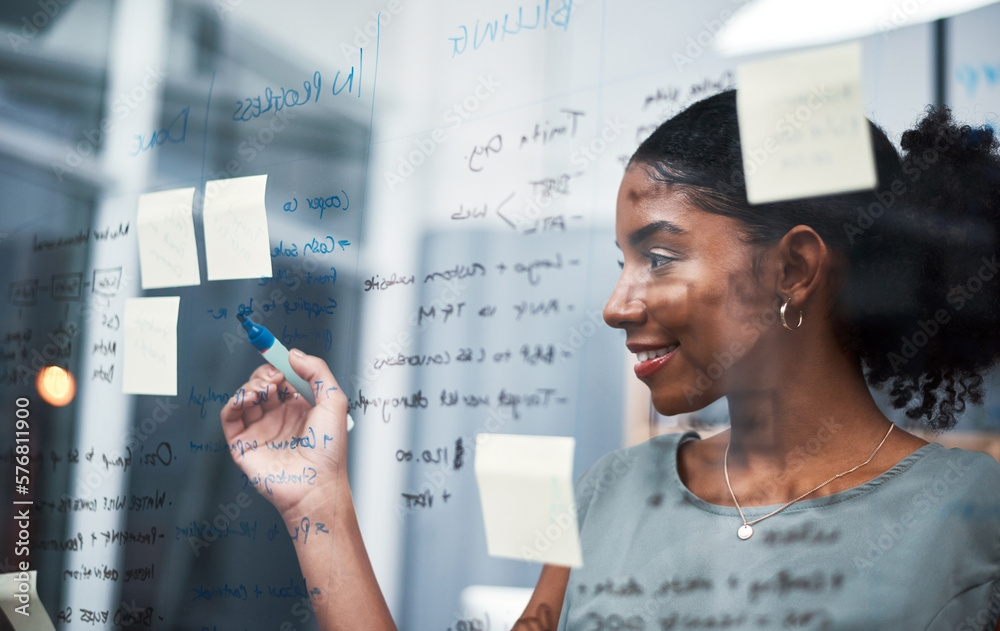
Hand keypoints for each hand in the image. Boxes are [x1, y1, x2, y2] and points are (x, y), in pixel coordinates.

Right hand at [220, 350, 349, 518]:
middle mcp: (279, 417)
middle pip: (262, 383)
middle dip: (265, 373)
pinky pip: (229, 416)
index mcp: (300, 408)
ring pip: (245, 396)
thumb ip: (317, 372)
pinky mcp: (243, 443)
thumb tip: (294, 354)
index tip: (274, 350)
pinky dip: (234, 401)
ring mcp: (260, 429)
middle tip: (276, 377)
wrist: (315, 485)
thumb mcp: (334, 401)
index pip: (284, 378)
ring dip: (252, 385)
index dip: (279, 363)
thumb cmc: (328, 451)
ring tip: (266, 390)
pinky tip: (249, 398)